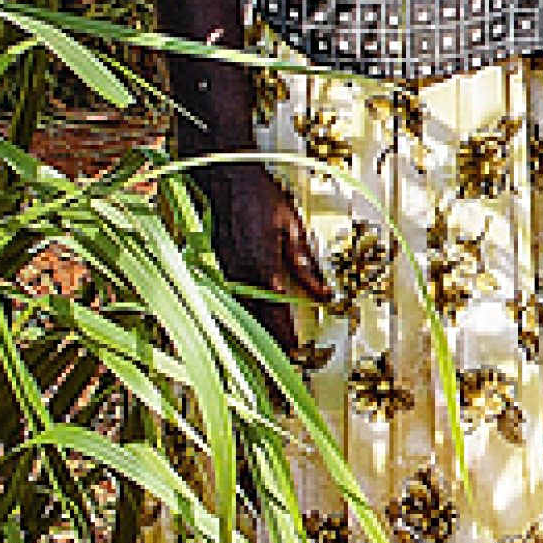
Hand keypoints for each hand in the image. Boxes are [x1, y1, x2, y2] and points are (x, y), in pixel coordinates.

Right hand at [197, 162, 330, 350]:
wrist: (225, 176)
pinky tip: (246, 324)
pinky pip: (229, 300)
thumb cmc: (260, 196)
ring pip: (239, 315)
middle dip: (269, 347)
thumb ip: (306, 265)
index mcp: (264, 268)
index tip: (299, 355)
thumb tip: (326, 293)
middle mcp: (241, 277)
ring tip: (265, 355)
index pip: (278, 316)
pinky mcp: (216, 267)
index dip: (288, 339)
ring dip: (252, 335)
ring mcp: (225, 273)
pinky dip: (239, 315)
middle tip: (283, 365)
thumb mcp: (292, 227)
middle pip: (255, 323)